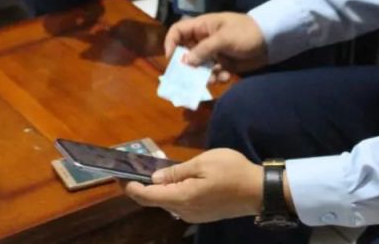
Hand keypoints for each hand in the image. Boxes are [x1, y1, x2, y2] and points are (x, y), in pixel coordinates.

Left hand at [124, 149, 263, 222]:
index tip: (119, 177)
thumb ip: (177, 171)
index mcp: (182, 197)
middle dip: (142, 188)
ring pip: (168, 203)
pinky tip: (174, 181)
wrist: (258, 191)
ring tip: (154, 172)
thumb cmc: (232, 171)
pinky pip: (179, 204)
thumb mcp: (203, 163)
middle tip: (134, 171)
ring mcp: (193, 215)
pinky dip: (172, 193)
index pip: (148, 196)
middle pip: (156, 201)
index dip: (131, 188)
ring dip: (159, 190)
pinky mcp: (202, 214)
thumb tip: (156, 178)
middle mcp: (184, 211)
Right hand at [164, 12, 267, 73]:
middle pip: (186, 53)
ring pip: (199, 67)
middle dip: (188, 66)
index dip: (171, 43)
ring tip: (214, 78)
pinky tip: (227, 77)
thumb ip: (204, 50)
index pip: (178, 31)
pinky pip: (212, 73)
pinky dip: (217, 77)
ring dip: (204, 75)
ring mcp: (213, 52)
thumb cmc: (245, 33)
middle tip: (190, 77)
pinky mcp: (223, 64)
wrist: (270, 41)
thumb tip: (185, 62)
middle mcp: (204, 39)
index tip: (171, 59)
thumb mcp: (224, 38)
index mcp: (202, 27)